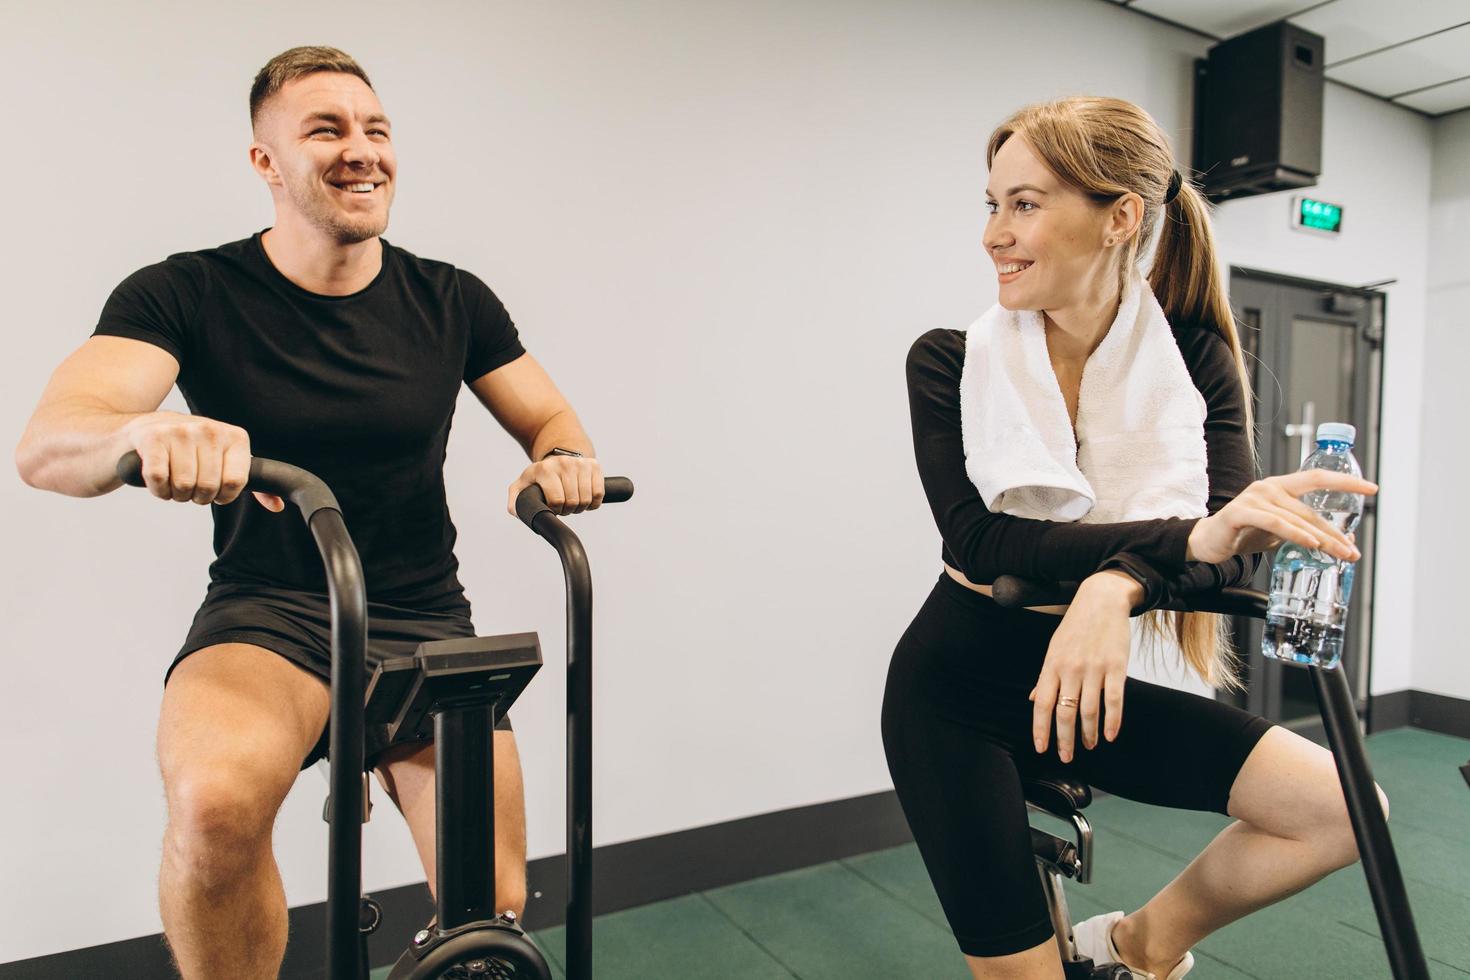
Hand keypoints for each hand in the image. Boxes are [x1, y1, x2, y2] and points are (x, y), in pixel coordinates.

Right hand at [124, 412, 282, 510]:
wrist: (146, 428)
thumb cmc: (192, 450)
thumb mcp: (228, 459)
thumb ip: (254, 482)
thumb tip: (276, 506)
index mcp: (236, 437)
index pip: (235, 483)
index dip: (222, 496)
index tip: (215, 490)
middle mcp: (210, 430)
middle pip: (208, 488)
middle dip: (196, 496)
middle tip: (190, 486)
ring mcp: (181, 431)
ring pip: (183, 486)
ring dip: (176, 494)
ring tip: (174, 481)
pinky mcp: (152, 438)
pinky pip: (158, 479)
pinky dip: (158, 489)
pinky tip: (159, 480)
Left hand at [506, 454, 603, 515]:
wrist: (559, 456)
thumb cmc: (541, 475)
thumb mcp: (523, 484)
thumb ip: (515, 500)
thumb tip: (516, 511)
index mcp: (544, 469)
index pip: (556, 500)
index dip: (555, 510)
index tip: (553, 508)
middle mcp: (563, 463)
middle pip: (573, 501)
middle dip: (568, 510)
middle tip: (564, 506)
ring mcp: (580, 463)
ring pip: (587, 499)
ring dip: (581, 507)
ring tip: (573, 503)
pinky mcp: (594, 465)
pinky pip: (599, 493)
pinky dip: (594, 502)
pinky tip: (585, 499)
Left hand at [1030, 574, 1133, 762]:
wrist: (1101, 600)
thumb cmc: (1076, 627)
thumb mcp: (1054, 649)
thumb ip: (1046, 677)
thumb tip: (1035, 700)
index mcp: (1052, 665)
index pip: (1043, 704)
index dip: (1041, 729)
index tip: (1042, 749)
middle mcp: (1071, 669)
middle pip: (1065, 712)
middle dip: (1065, 739)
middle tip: (1066, 757)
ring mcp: (1094, 668)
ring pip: (1089, 711)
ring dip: (1089, 733)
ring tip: (1090, 745)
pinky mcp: (1116, 667)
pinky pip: (1114, 700)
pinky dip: (1113, 721)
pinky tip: (1111, 734)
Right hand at [1186, 470, 1376, 564]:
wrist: (1209, 542)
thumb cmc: (1244, 532)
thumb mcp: (1279, 530)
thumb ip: (1303, 529)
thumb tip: (1340, 539)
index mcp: (1280, 487)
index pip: (1317, 478)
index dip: (1346, 481)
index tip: (1371, 489)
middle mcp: (1268, 488)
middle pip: (1310, 509)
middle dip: (1335, 531)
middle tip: (1352, 550)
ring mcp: (1254, 498)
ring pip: (1296, 518)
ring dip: (1321, 537)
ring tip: (1339, 552)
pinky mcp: (1241, 513)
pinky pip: (1275, 523)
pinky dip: (1295, 533)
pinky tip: (1311, 542)